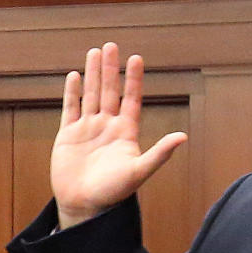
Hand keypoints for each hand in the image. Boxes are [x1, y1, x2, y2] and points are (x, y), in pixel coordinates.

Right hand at [51, 41, 187, 227]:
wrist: (85, 207)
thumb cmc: (114, 193)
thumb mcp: (139, 171)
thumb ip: (160, 153)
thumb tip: (183, 137)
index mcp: (126, 133)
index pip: (131, 100)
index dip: (133, 80)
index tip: (136, 58)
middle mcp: (107, 127)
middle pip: (109, 91)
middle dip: (110, 69)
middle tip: (111, 45)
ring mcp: (87, 129)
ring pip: (90, 95)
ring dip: (92, 74)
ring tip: (94, 52)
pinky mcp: (68, 135)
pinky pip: (70, 109)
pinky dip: (72, 92)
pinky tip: (74, 76)